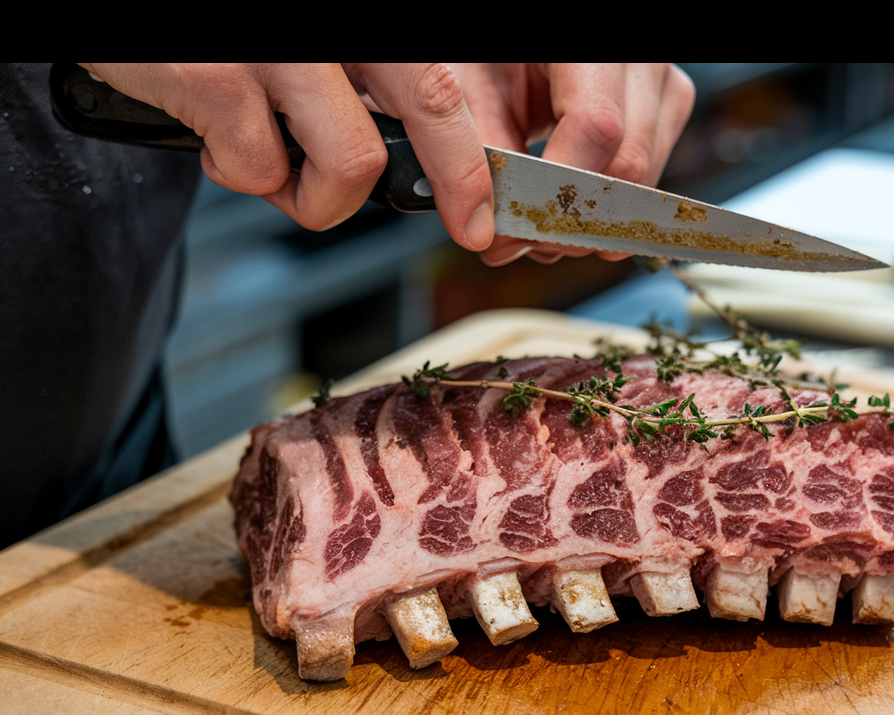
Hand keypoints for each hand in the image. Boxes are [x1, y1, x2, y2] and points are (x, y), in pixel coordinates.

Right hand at [79, 63, 495, 249]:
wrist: (125, 26)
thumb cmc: (223, 50)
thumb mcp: (303, 59)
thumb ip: (354, 94)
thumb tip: (415, 169)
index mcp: (363, 32)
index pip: (436, 84)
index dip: (471, 151)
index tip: (485, 208)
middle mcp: (329, 34)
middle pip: (428, 102)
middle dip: (460, 179)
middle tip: (472, 226)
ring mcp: (276, 52)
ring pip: (349, 163)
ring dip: (316, 196)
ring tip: (272, 163)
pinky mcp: (218, 78)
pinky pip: (259, 170)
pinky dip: (239, 175)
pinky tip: (213, 134)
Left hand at [444, 64, 695, 265]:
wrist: (518, 53)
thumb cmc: (488, 61)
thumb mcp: (468, 92)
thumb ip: (471, 158)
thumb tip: (493, 238)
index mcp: (586, 44)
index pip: (596, 125)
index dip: (560, 188)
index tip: (522, 224)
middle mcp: (638, 58)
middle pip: (627, 162)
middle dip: (574, 214)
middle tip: (524, 233)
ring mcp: (659, 82)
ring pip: (643, 178)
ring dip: (591, 214)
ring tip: (540, 210)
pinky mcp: (665, 106)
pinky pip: (648, 174)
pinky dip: (605, 198)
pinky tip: (568, 193)